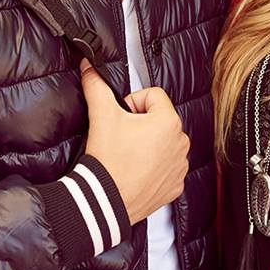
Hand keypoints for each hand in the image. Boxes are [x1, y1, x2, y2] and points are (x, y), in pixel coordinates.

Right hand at [79, 60, 188, 223]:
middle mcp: (181, 142)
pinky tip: (136, 170)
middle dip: (141, 124)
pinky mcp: (175, 184)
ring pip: (164, 142)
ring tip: (128, 155)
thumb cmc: (108, 160)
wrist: (106, 201)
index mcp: (168, 121)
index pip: (152, 95)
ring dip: (148, 144)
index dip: (133, 103)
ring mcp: (180, 165)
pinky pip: (167, 165)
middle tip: (122, 137)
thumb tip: (89, 68)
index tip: (120, 117)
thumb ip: (96, 86)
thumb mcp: (101, 116)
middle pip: (159, 118)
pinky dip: (154, 166)